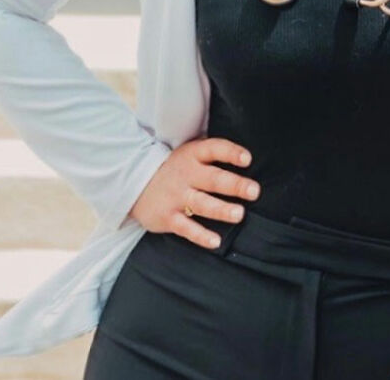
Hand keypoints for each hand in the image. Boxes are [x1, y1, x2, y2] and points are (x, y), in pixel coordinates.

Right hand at [127, 136, 260, 249]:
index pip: (214, 149)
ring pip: (202, 204)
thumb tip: (247, 155)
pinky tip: (216, 241)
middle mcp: (186, 174)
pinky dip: (201, 236)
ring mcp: (176, 196)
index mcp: (193, 155)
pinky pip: (186, 228)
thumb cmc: (175, 168)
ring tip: (239, 214)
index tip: (247, 159)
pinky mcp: (168, 217)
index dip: (231, 153)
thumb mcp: (189, 153)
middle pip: (213, 179)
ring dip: (221, 209)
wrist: (134, 183)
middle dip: (234, 185)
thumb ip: (212, 153)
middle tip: (254, 191)